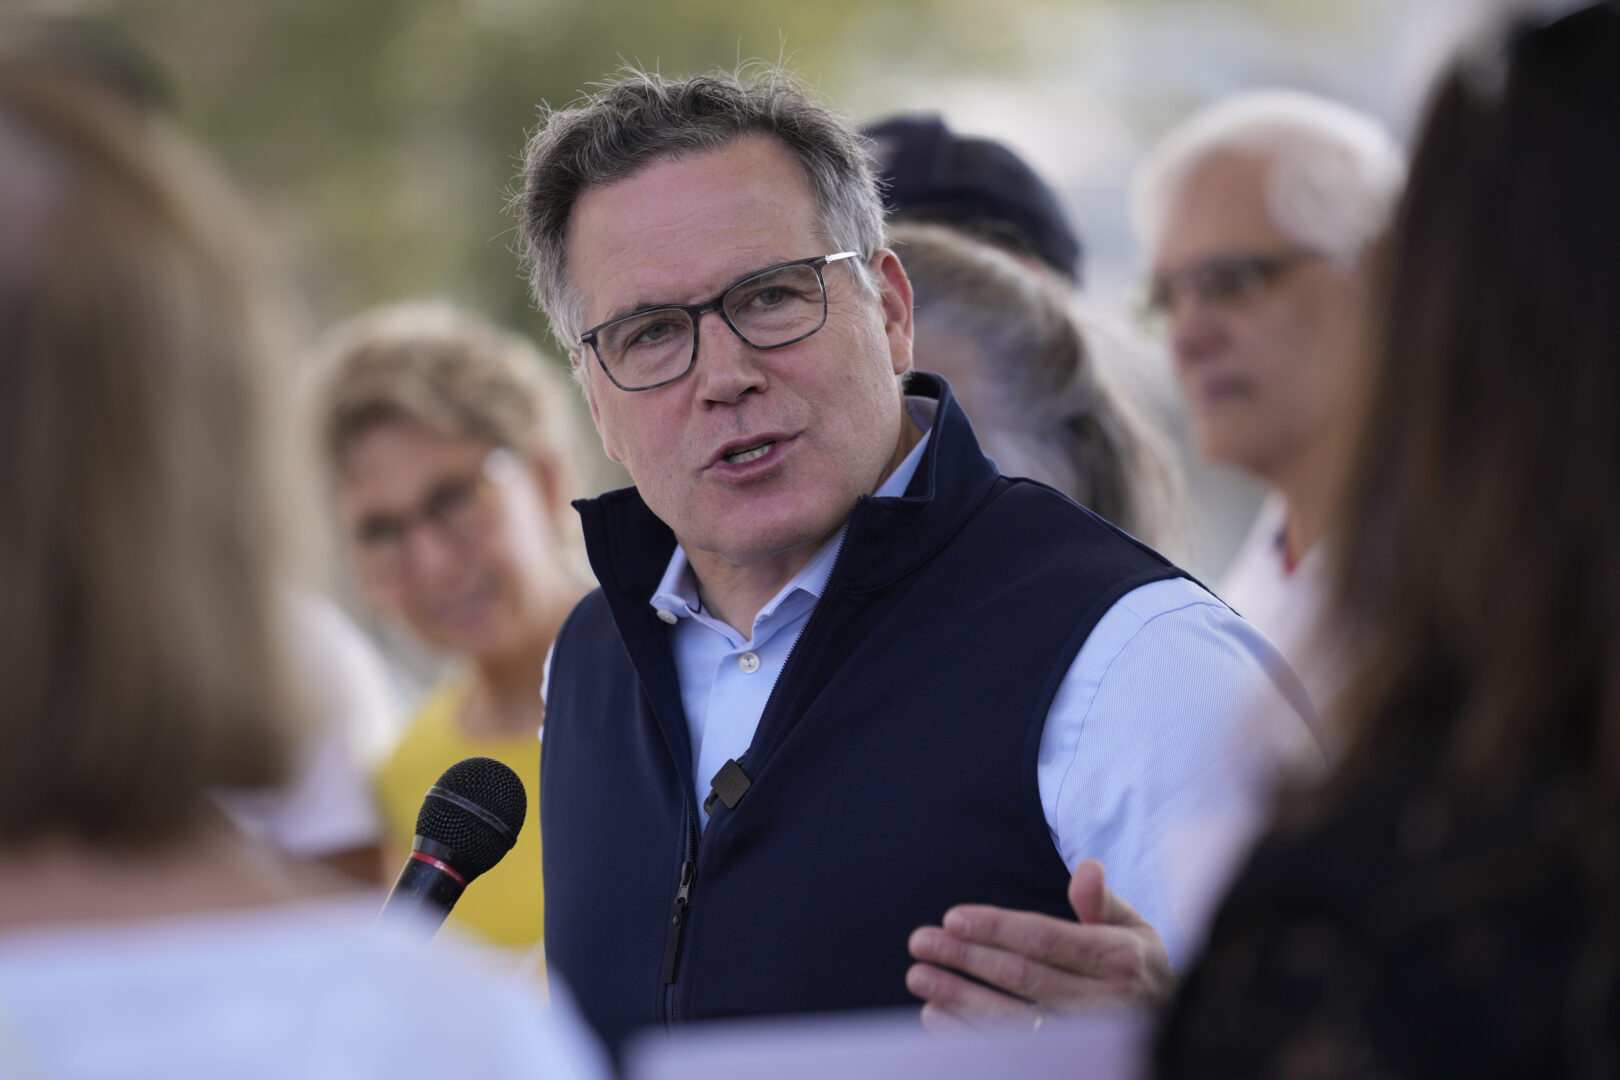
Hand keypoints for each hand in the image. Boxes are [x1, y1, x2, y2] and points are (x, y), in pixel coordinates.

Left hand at [905, 859, 1175, 1030]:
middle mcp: (1103, 1002)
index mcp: (1118, 958)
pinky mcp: (1069, 1062)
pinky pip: (1009, 1050)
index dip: (997, 928)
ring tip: (919, 977)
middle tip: (919, 942)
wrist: (1178, 1029)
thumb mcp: (1135, 929)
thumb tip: (1085, 868)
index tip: (952, 918)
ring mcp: (1085, 1039)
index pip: (1046, 939)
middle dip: (965, 957)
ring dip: (958, 998)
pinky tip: (935, 1016)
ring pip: (1010, 1018)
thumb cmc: (1141, 970)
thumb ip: (1102, 901)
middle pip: (1021, 976)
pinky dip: (967, 1035)